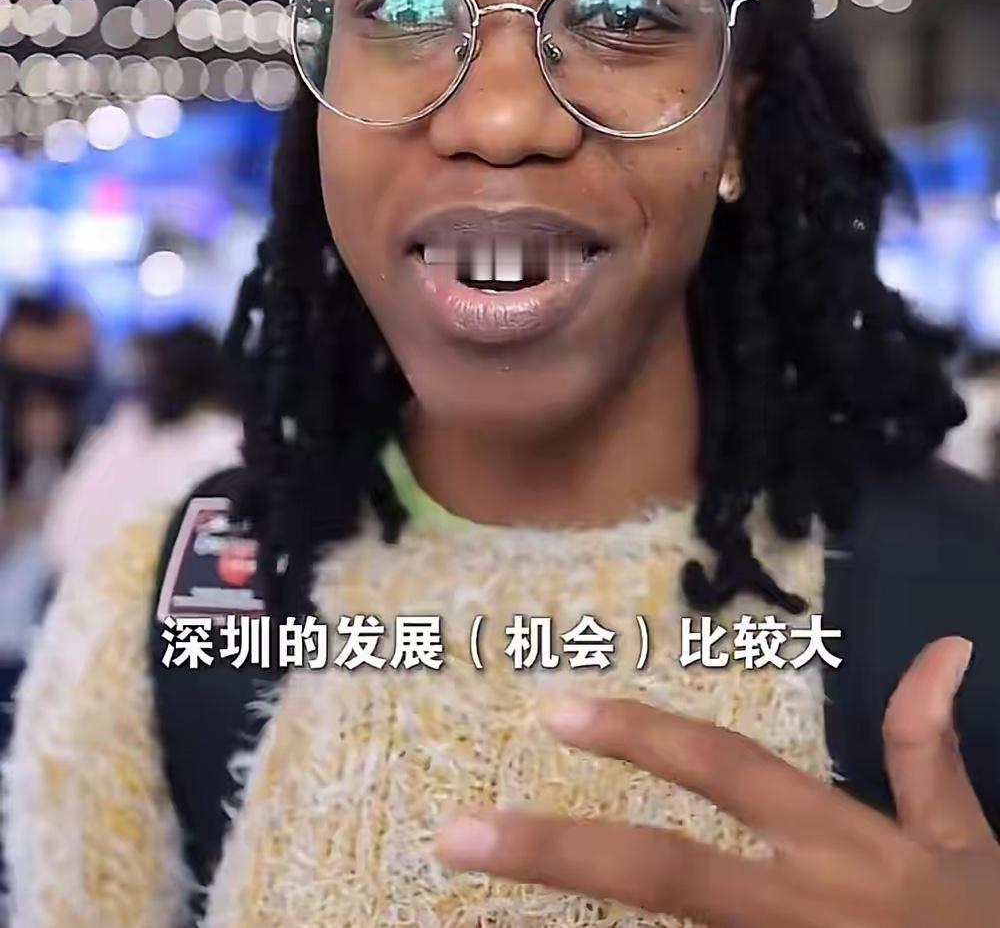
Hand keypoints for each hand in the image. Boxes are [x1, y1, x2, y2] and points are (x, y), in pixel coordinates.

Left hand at [434, 637, 999, 926]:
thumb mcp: (966, 844)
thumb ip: (928, 752)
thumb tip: (943, 648)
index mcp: (843, 846)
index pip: (727, 771)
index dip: (645, 736)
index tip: (559, 710)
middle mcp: (802, 905)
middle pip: (665, 874)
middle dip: (557, 851)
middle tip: (455, 836)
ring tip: (477, 894)